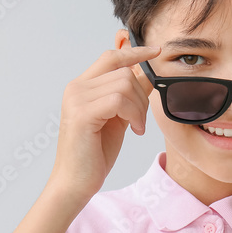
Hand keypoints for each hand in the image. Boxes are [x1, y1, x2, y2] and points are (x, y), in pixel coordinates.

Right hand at [47, 43, 160, 200]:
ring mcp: (77, 99)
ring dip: (139, 107)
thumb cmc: (95, 152)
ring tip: (136, 127)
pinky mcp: (82, 113)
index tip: (155, 51)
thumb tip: (147, 74)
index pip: (111, 57)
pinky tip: (134, 131)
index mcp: (82, 86)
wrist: (76, 181)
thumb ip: (128, 95)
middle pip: (123, 71)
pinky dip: (134, 115)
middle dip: (142, 94)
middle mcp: (76, 88)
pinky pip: (119, 100)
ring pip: (124, 84)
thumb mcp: (118, 117)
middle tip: (140, 119)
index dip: (134, 51)